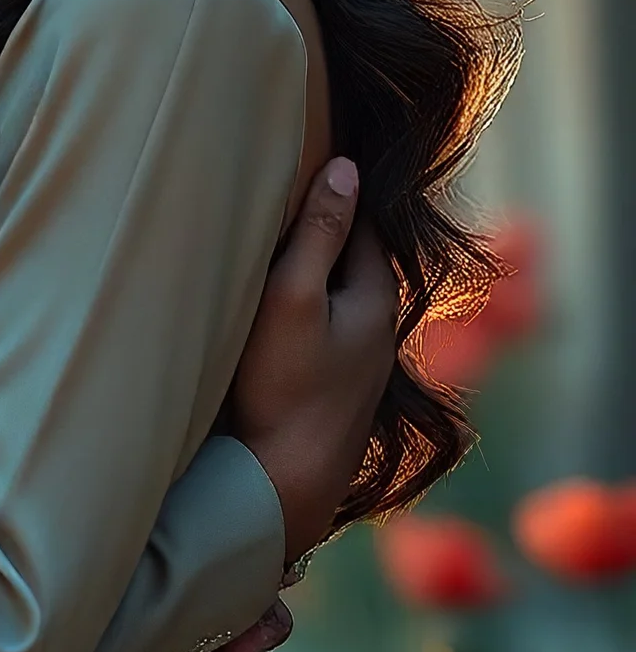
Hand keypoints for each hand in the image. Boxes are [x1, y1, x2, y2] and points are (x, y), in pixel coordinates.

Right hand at [231, 158, 397, 565]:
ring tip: (272, 256)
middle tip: (279, 204)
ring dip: (313, 280)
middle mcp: (379, 331)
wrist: (286, 486)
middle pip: (351, 263)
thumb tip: (347, 168)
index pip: (362, 224)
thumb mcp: (292, 299)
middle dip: (324, 235)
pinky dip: (306, 317)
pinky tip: (274, 323)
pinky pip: (324, 336)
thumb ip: (318, 234)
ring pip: (338, 302)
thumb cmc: (284, 390)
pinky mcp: (335, 395)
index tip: (301, 166)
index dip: (334, 194)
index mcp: (375, 298)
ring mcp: (360, 368)